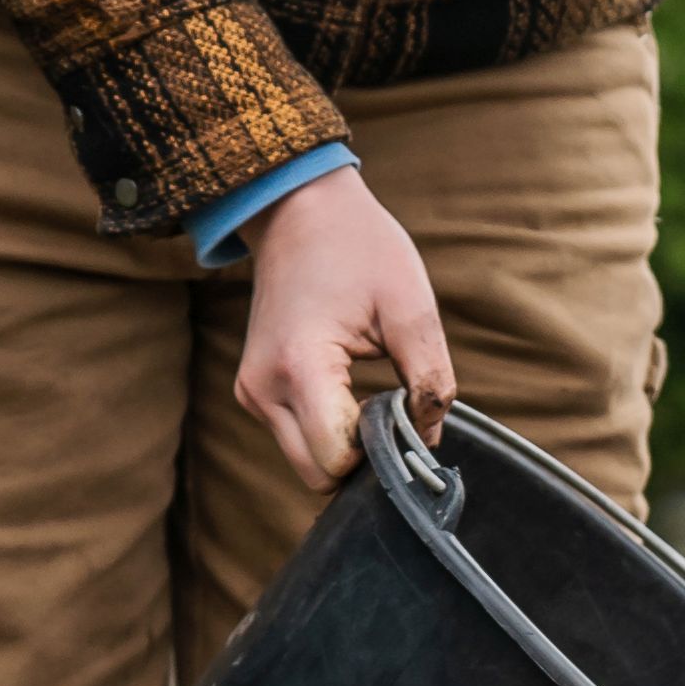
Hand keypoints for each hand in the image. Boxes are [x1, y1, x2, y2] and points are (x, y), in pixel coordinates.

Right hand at [229, 167, 452, 488]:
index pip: (337, 459)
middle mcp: (263, 388)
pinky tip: (354, 396)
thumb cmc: (359, 248)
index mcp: (300, 366)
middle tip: (401, 419)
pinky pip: (297, 437)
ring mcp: (252, 391)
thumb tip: (432, 441)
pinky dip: (329, 432)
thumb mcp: (411, 308)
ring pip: (308, 461)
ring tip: (376, 399)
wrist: (299, 211)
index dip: (383, 457)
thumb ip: (430, 381)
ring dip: (346, 448)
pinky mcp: (255, 390)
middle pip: (319, 474)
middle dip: (364, 461)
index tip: (412, 427)